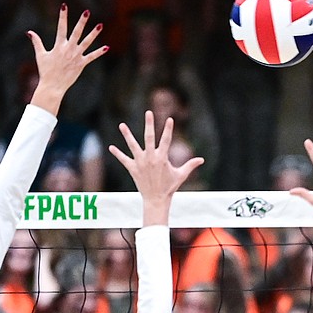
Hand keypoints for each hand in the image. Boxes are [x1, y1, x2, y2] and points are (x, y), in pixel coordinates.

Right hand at [29, 6, 106, 114]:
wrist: (52, 86)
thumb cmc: (46, 71)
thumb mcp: (40, 55)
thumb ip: (36, 42)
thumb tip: (29, 32)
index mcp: (59, 46)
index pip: (61, 27)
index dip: (62, 16)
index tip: (64, 6)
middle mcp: (68, 49)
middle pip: (76, 32)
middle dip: (82, 21)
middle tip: (87, 11)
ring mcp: (76, 56)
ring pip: (87, 42)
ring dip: (94, 33)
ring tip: (100, 25)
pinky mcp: (81, 64)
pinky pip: (92, 57)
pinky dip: (99, 52)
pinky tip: (107, 47)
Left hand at [109, 110, 203, 225]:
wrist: (156, 200)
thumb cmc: (170, 187)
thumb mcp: (181, 175)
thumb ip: (190, 165)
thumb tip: (202, 160)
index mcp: (162, 158)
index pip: (167, 140)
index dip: (169, 129)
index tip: (170, 119)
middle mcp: (151, 158)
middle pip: (150, 137)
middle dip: (149, 124)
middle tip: (148, 112)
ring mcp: (141, 163)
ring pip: (133, 146)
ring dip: (127, 135)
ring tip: (122, 125)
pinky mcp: (133, 169)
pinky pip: (124, 160)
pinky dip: (117, 154)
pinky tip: (111, 147)